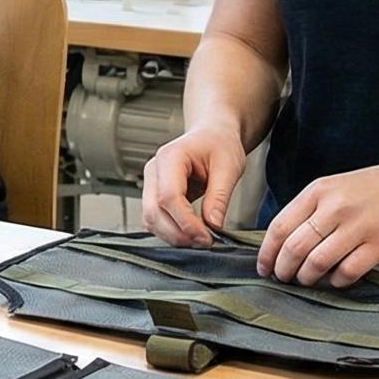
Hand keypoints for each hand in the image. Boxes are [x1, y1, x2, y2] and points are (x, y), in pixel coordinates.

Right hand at [141, 123, 249, 245]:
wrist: (212, 136)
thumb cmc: (219, 144)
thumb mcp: (229, 167)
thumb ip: (219, 197)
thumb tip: (213, 225)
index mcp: (170, 157)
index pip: (169, 196)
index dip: (186, 222)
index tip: (207, 237)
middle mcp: (154, 170)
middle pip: (153, 211)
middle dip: (177, 233)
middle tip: (205, 243)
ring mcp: (150, 183)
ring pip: (149, 219)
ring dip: (172, 235)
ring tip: (200, 240)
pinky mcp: (154, 196)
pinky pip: (154, 220)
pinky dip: (170, 231)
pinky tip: (190, 233)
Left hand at [256, 159, 378, 287]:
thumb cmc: (377, 188)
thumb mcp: (336, 187)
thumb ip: (310, 209)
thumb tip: (282, 241)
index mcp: (319, 191)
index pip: (280, 227)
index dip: (267, 253)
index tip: (264, 268)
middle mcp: (335, 207)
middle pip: (294, 248)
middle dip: (284, 270)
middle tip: (284, 278)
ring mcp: (358, 226)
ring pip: (317, 263)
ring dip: (307, 277)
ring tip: (307, 280)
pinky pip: (347, 271)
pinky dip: (337, 280)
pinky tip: (337, 279)